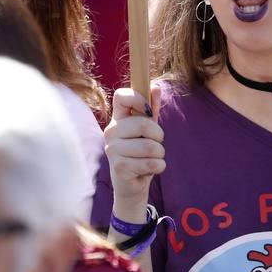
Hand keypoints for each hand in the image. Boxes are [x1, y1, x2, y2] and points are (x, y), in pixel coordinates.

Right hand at [105, 84, 164, 218]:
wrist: (132, 185)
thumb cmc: (141, 153)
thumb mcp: (149, 130)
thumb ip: (152, 110)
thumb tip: (156, 87)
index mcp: (118, 119)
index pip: (121, 96)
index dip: (138, 98)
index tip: (149, 110)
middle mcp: (111, 132)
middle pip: (143, 123)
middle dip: (159, 136)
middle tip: (157, 144)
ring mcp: (112, 150)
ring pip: (149, 146)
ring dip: (160, 154)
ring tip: (153, 158)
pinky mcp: (119, 167)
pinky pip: (150, 163)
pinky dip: (158, 167)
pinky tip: (150, 170)